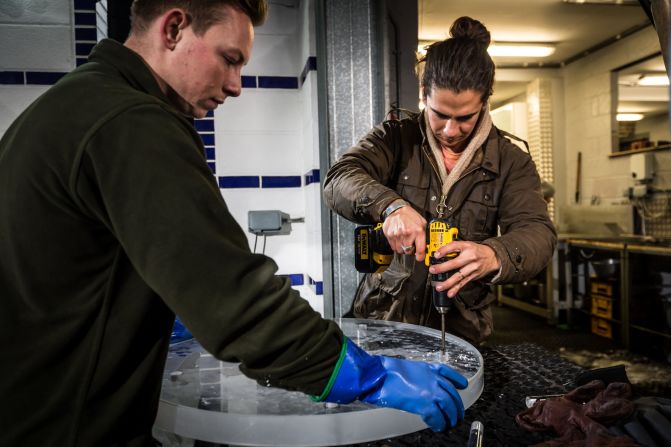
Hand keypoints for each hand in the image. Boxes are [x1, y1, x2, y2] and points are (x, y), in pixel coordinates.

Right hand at [321, 339, 467, 431]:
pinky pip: (438, 417)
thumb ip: (416, 377)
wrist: (377, 375)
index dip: (457, 380)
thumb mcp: (405, 369)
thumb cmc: (384, 372)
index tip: (462, 385)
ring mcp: (430, 390)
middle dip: (457, 407)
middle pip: (452, 394)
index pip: (448, 373)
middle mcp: (432, 378)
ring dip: (451, 417)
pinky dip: (439, 424)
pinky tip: (438, 427)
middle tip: (457, 415)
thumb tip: (417, 387)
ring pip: (449, 406)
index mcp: (427, 368)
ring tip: (450, 424)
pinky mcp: (425, 403)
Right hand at [382, 201, 426, 262]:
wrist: (397, 209)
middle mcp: (407, 233)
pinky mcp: (390, 235)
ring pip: (400, 250)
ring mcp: (398, 235)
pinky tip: (398, 239)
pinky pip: (393, 247)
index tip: (420, 258)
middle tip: (410, 244)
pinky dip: (396, 245)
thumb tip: (427, 244)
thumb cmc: (410, 215)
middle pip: (408, 251)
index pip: (420, 249)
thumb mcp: (422, 222)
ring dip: (402, 248)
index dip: (420, 256)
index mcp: (418, 230)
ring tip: (404, 241)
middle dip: (410, 250)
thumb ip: (424, 234)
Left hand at [428, 241, 499, 297]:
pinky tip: (450, 293)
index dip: (445, 250)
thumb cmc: (476, 250)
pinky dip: (456, 289)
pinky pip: (463, 283)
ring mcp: (472, 268)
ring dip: (448, 282)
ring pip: (459, 276)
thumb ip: (454, 247)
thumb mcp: (466, 244)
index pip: (455, 246)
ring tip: (439, 287)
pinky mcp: (473, 276)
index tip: (436, 255)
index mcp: (467, 247)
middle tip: (433, 270)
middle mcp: (470, 257)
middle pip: (455, 263)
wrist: (492, 257)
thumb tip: (439, 252)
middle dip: (443, 268)